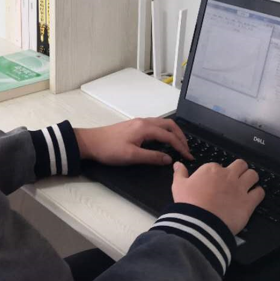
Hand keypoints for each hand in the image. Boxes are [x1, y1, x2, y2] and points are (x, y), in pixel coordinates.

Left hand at [74, 118, 193, 166]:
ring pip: (162, 124)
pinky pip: (155, 125)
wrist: (90, 142)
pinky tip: (164, 141)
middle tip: (187, 149)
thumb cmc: (109, 149)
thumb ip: (152, 157)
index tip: (189, 156)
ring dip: (173, 133)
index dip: (181, 146)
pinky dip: (164, 132)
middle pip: (169, 125)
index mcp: (145, 128)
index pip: (169, 136)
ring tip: (179, 144)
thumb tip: (168, 159)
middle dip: (181, 136)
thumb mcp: (132, 156)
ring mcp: (138, 122)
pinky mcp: (134, 126)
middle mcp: (143, 122)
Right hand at [171, 159, 264, 233]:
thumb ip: (180, 173)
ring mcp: (240, 188)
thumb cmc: (189, 203)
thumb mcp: (179, 186)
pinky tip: (254, 196)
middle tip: (236, 178)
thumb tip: (178, 164)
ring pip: (253, 175)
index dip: (218, 173)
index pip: (219, 165)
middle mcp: (228, 175)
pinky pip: (260, 192)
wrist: (200, 222)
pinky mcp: (249, 202)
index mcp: (211, 169)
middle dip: (240, 170)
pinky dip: (258, 193)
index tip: (216, 181)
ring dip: (251, 179)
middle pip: (241, 165)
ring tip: (248, 185)